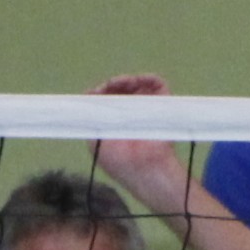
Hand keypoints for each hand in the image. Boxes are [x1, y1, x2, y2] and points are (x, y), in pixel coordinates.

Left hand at [89, 72, 189, 207]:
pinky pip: (158, 87)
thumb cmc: (120, 162)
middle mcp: (128, 114)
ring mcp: (146, 110)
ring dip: (130, 81)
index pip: (105, 98)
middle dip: (116, 85)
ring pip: (137, 86)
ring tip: (129, 82)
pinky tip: (143, 80)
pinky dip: (151, 79)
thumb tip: (85, 101)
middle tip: (116, 85)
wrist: (147, 170)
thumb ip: (90, 120)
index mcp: (112, 122)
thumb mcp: (95, 142)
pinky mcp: (163, 108)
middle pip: (120, 90)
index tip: (102, 90)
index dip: (102, 91)